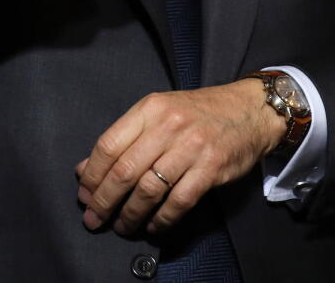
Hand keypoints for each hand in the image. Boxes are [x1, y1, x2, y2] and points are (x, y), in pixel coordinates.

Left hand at [75, 80, 283, 235]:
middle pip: (124, 171)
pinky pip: (178, 202)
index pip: (108, 145)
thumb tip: (86, 170)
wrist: (250, 110)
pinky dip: (161, 220)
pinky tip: (153, 226)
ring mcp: (192, 147)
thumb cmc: (199, 113)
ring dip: (130, 215)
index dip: (92, 175)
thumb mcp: (159, 112)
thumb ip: (124, 138)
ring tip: (123, 226)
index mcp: (150, 109)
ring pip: (148, 190)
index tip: (84, 195)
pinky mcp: (211, 169)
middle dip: (104, 201)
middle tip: (94, 219)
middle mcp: (169, 126)